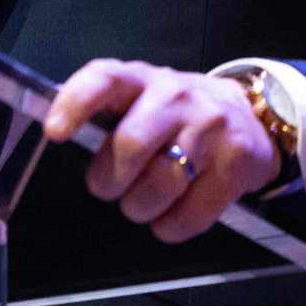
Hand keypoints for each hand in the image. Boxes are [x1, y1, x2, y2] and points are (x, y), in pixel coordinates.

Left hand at [44, 60, 282, 243]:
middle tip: (107, 188)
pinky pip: (194, 213)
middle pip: (131, 144)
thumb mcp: (141, 99)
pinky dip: (172, 227)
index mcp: (141, 78)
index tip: (54, 133)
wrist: (251, 118)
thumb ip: (106, 114)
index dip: (75, 104)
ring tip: (140, 205)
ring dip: (140, 207)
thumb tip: (60, 139)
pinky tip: (169, 220)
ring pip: (162, 182)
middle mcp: (175, 96)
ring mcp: (210, 127)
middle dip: (109, 179)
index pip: (104, 79)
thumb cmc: (176, 114)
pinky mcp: (236, 163)